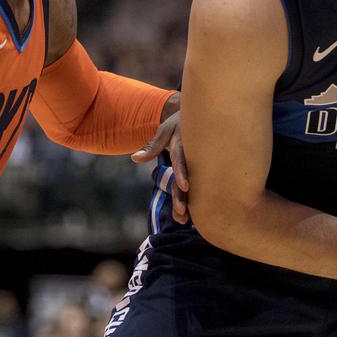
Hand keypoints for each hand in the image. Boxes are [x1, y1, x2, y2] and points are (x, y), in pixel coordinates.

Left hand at [131, 103, 189, 224]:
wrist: (201, 116)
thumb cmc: (179, 124)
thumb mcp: (165, 131)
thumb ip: (151, 147)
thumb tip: (135, 159)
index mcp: (182, 146)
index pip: (181, 161)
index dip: (182, 173)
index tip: (185, 186)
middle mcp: (192, 158)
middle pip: (189, 178)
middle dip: (184, 196)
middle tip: (181, 214)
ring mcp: (199, 165)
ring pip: (195, 185)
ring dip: (189, 203)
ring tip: (183, 220)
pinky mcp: (201, 171)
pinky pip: (198, 186)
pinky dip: (194, 199)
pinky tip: (191, 216)